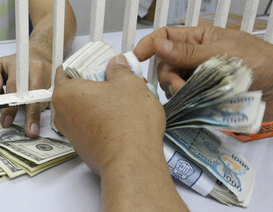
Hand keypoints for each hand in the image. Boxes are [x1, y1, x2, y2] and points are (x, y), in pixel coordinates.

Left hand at [0, 49, 50, 137]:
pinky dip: (49, 111)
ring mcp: (50, 77)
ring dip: (39, 115)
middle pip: (35, 94)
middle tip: (29, 131)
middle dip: (32, 114)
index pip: (15, 86)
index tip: (5, 121)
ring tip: (34, 130)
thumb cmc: (16, 64)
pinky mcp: (58, 84)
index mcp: (21, 65)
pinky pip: (54, 100)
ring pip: (45, 99)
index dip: (10, 105)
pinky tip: (43, 122)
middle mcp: (38, 69)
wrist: (39, 55)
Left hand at [52, 55, 165, 174]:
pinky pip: (90, 127)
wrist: (132, 161)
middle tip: (112, 81)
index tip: (94, 63)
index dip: (81, 64)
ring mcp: (72, 134)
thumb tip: (117, 64)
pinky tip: (121, 119)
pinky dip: (102, 121)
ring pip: (84, 110)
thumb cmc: (126, 124)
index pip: (65, 71)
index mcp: (66, 94)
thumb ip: (120, 69)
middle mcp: (63, 115)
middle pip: (75, 92)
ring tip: (122, 100)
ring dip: (99, 104)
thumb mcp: (129, 83)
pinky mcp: (84, 148)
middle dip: (93, 85)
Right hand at [134, 25, 272, 120]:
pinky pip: (182, 99)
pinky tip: (194, 102)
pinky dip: (184, 101)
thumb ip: (189, 52)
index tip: (136, 57)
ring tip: (194, 94)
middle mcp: (194, 59)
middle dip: (168, 75)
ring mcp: (197, 79)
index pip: (165, 37)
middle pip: (164, 64)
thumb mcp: (223, 52)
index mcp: (199, 40)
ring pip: (171, 84)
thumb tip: (158, 45)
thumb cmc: (261, 63)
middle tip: (180, 84)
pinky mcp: (201, 97)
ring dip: (177, 90)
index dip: (148, 45)